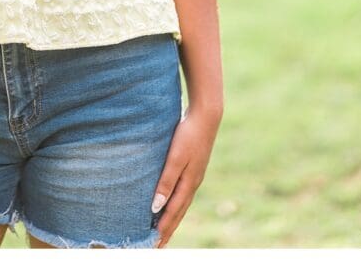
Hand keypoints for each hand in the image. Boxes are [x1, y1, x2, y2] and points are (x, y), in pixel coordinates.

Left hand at [151, 106, 221, 247]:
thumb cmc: (189, 135)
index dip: (164, 227)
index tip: (155, 243)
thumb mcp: (175, 158)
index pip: (174, 211)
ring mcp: (195, 175)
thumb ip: (166, 181)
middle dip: (169, 228)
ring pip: (182, 203)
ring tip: (164, 230)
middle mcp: (193, 183)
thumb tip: (156, 207)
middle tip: (158, 245)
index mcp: (189, 183)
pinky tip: (171, 202)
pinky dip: (176, 203)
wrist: (206, 116)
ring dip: (172, 217)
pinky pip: (183, 192)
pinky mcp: (193, 167)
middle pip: (179, 211)